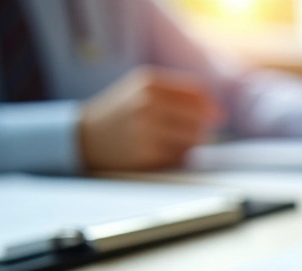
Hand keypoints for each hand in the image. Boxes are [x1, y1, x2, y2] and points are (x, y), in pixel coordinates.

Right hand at [79, 67, 223, 170]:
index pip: (197, 92)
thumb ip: (179, 94)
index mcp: (150, 83)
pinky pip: (180, 155)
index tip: (214, 115)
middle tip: (187, 130)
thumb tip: (217, 112)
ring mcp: (148, 129)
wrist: (84, 136)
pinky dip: (177, 155)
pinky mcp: (148, 154)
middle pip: (200, 117)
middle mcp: (149, 104)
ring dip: (191, 142)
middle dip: (201, 126)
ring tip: (171, 140)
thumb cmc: (121, 112)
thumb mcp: (142, 90)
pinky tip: (160, 151)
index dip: (209, 105)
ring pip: (194, 138)